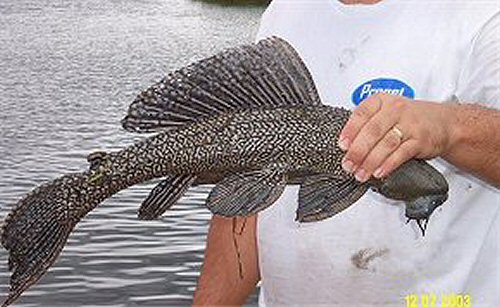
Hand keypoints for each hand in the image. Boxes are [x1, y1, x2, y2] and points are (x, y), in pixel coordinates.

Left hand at [338, 93, 453, 181]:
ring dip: (370, 161)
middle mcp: (395, 110)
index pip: (362, 113)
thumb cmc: (408, 118)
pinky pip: (401, 153)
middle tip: (348, 165)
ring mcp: (409, 124)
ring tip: (360, 174)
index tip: (342, 145)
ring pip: (385, 144)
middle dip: (357, 151)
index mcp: (382, 101)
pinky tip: (378, 172)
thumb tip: (346, 145)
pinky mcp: (420, 140)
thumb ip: (366, 124)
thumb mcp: (386, 112)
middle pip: (372, 131)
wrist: (443, 122)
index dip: (350, 130)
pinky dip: (388, 164)